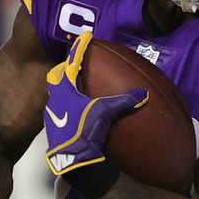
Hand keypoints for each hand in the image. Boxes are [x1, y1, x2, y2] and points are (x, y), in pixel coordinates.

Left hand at [44, 32, 147, 198]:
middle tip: (78, 62)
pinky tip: (83, 108)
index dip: (79, 49)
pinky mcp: (58, 128)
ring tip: (81, 83)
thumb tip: (144, 93)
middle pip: (58, 77)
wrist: (72, 161)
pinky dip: (73, 102)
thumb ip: (124, 101)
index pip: (71, 64)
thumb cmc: (83, 132)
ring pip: (59, 93)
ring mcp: (54, 115)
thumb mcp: (105, 113)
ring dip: (69, 86)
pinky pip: (64, 107)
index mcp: (63, 91)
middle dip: (67, 68)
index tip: (85, 37)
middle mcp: (54, 100)